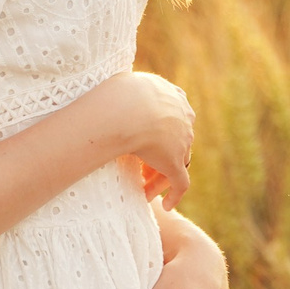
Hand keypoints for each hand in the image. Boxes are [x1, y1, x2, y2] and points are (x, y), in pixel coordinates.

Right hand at [113, 70, 194, 208]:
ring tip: (144, 190)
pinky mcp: (175, 163)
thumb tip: (106, 89)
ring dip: (160, 177)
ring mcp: (181, 142)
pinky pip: (180, 183)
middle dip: (160, 157)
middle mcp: (182, 119)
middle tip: (142, 171)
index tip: (143, 145)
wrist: (125, 109)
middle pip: (176, 143)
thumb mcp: (121, 83)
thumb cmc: (116, 94)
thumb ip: (121, 88)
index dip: (158, 135)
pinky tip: (167, 206)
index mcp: (172, 97)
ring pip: (176, 164)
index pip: (171, 120)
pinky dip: (175, 194)